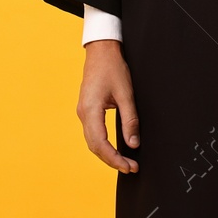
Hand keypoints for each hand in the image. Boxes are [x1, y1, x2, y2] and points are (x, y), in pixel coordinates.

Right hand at [78, 39, 138, 172]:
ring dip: (107, 154)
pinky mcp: (87, 109)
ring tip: (125, 162)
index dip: (114, 159)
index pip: (100, 144)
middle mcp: (83, 113)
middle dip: (112, 160)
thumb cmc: (113, 67)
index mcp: (91, 110)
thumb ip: (130, 120)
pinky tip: (114, 148)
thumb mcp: (126, 93)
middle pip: (94, 146)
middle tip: (131, 168)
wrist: (101, 50)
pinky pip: (93, 133)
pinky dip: (103, 144)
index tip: (129, 166)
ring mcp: (83, 112)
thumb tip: (133, 144)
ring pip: (92, 141)